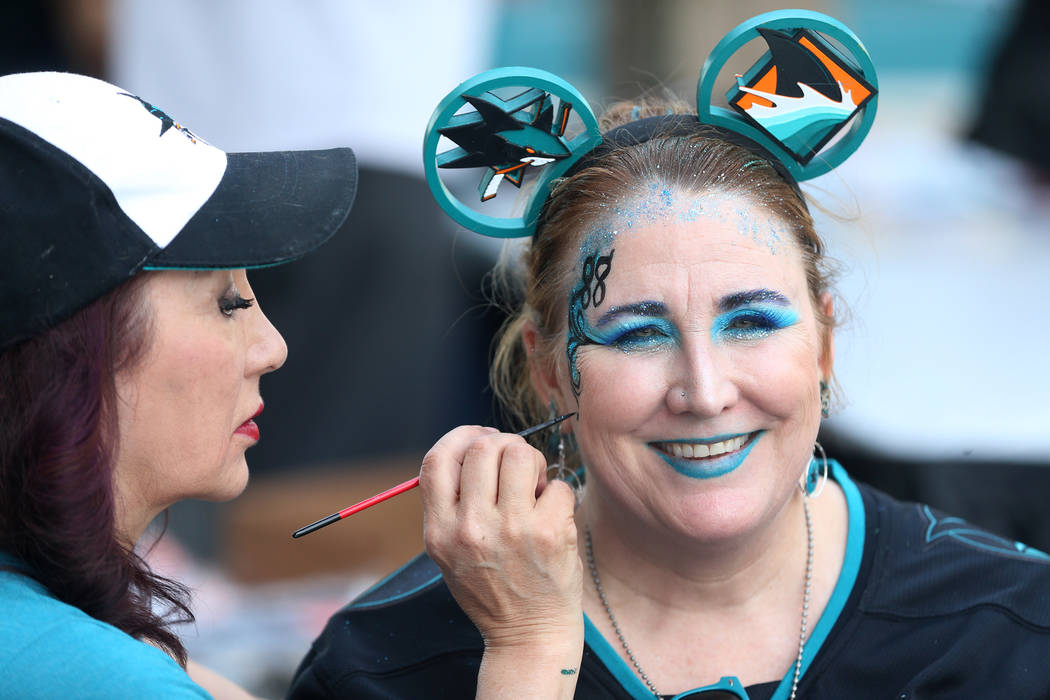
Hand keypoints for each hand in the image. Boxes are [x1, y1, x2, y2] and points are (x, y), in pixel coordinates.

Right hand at [420, 426, 582, 648]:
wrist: (528, 638)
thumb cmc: (492, 589)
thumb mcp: (450, 554)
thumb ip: (452, 506)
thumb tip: (474, 445)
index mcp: (439, 531)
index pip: (437, 460)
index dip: (460, 437)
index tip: (479, 437)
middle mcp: (470, 528)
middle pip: (481, 447)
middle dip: (503, 445)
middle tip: (516, 465)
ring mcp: (511, 529)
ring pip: (520, 453)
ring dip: (532, 461)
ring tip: (535, 486)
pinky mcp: (549, 532)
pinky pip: (557, 484)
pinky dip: (558, 493)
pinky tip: (554, 516)